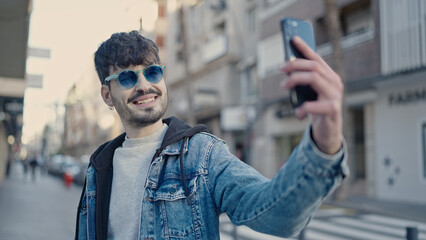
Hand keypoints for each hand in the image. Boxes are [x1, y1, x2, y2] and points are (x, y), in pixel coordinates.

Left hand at [281, 36, 342, 154]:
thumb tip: (287, 68)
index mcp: (330, 77)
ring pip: (314, 78)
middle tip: (280, 68)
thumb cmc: (317, 110)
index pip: (317, 59)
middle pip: (313, 66)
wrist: (328, 133)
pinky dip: (301, 108)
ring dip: (295, 80)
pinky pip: (313, 104)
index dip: (305, 48)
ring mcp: (335, 95)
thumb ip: (303, 81)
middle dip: (295, 65)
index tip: (293, 39)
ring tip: (284, 86)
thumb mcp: (310, 94)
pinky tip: (298, 113)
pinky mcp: (333, 109)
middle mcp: (335, 83)